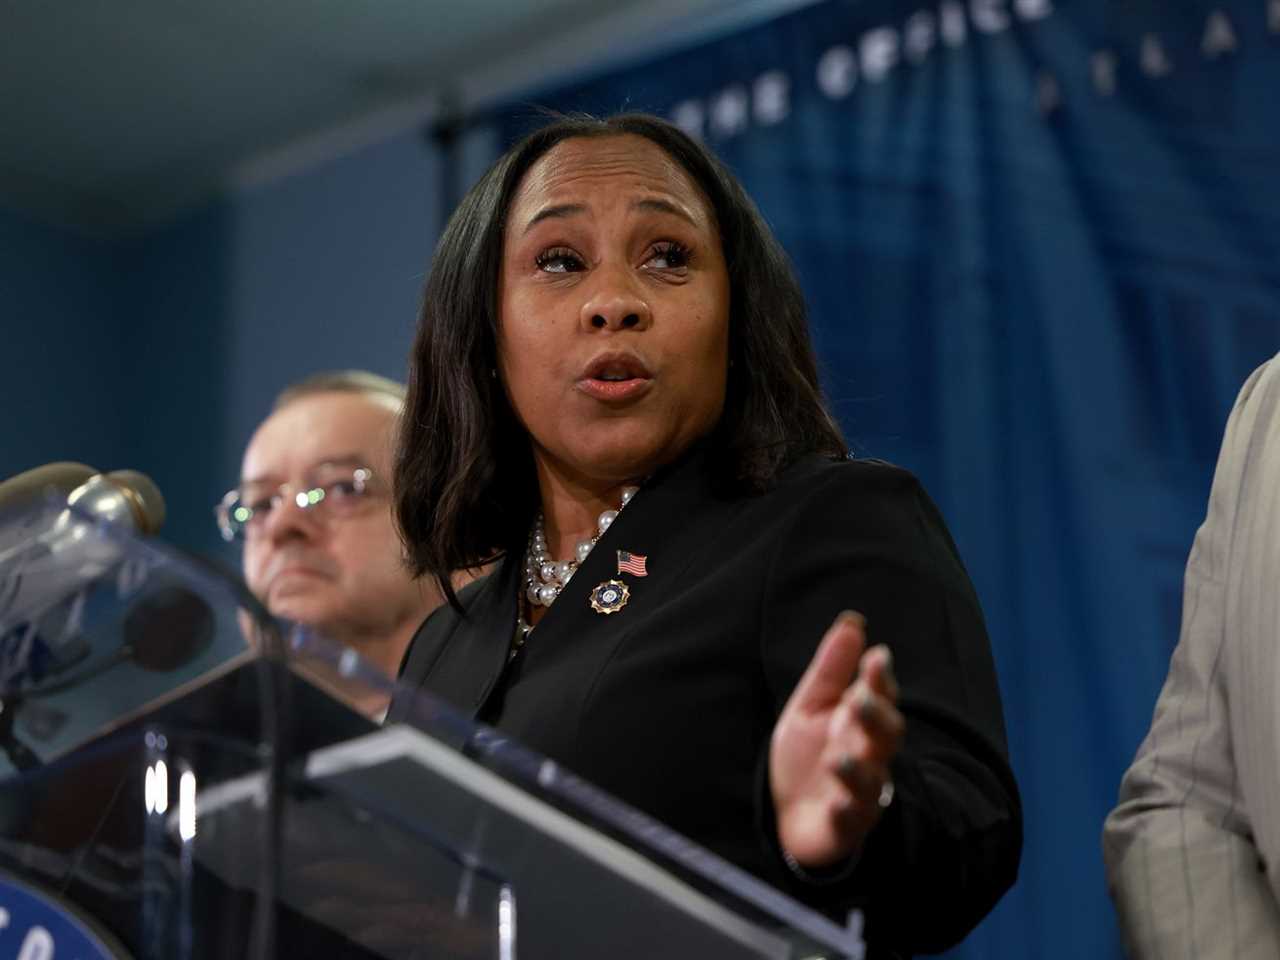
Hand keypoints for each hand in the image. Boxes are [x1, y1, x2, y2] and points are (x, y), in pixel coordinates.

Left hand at [769, 610, 903, 869]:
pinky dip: (844, 810)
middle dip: (876, 717)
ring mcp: (859, 792)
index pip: (880, 697)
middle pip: (886, 736)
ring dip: (857, 769)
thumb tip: (852, 620)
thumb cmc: (808, 756)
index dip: (880, 679)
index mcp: (860, 723)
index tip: (876, 658)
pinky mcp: (844, 825)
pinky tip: (834, 802)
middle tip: (859, 699)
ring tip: (838, 756)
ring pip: (871, 780)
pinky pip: (850, 819)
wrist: (790, 815)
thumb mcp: (810, 706)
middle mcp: (868, 755)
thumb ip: (831, 668)